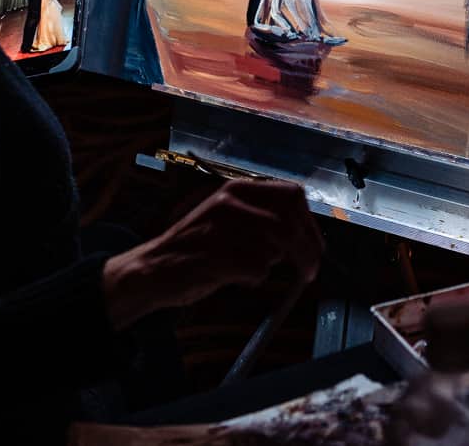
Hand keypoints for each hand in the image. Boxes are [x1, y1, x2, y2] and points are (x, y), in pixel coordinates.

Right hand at [101, 179, 322, 329]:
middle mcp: (233, 201)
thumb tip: (306, 236)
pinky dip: (253, 279)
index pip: (292, 195)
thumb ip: (262, 219)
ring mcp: (224, 226)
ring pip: (275, 248)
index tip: (316, 246)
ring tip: (246, 268)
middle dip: (307, 250)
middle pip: (291, 223)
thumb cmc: (196, 246)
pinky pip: (258, 270)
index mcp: (238, 188)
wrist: (152, 267)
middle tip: (310, 272)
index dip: (310, 223)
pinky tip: (232, 276)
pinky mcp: (218, 254)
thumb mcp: (228, 218)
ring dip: (270, 265)